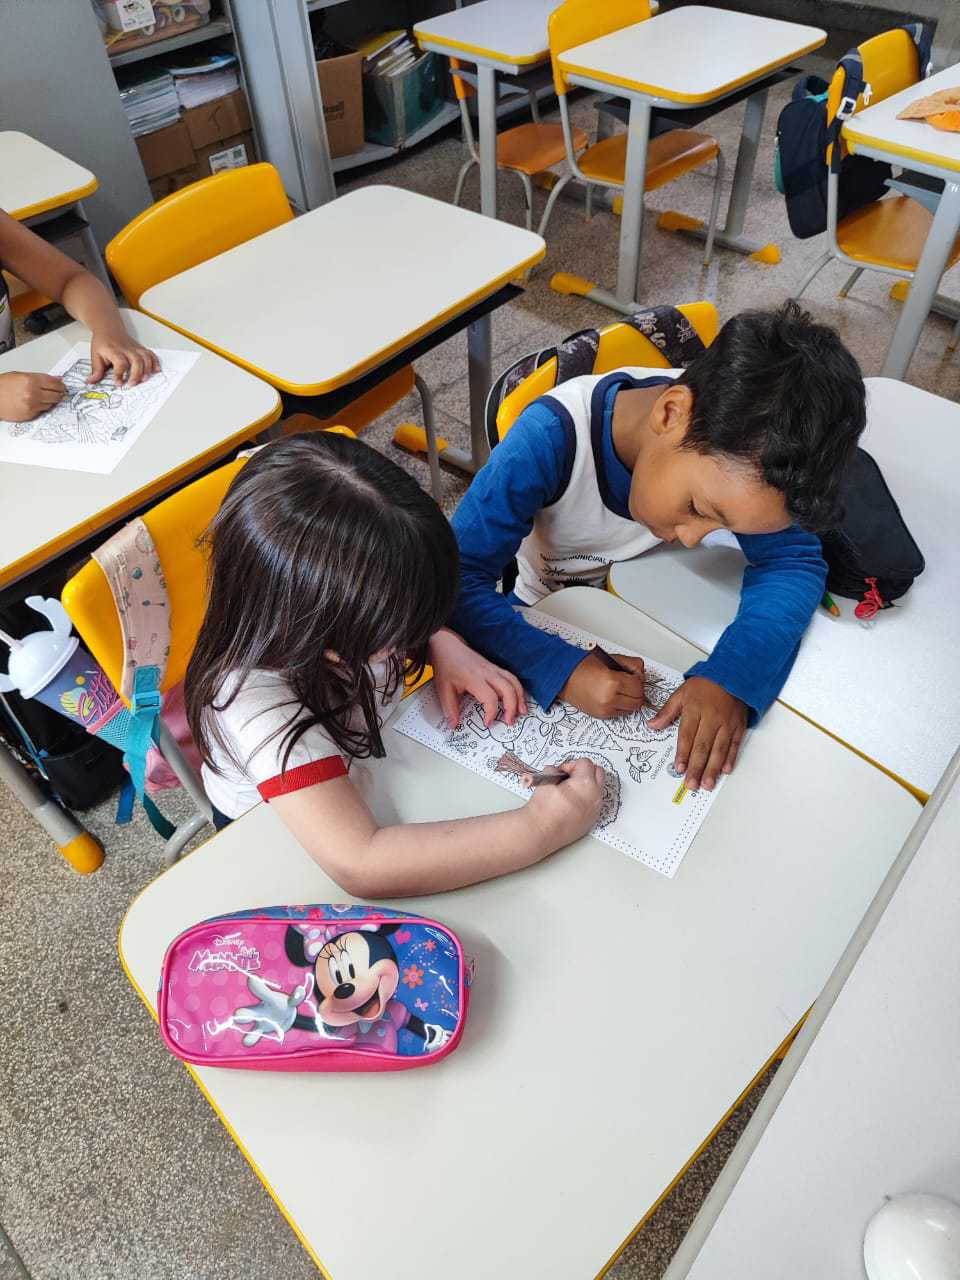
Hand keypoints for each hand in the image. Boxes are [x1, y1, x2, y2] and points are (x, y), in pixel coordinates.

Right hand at [0, 370, 64, 420]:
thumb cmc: (3, 386)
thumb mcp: (20, 375)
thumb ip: (39, 377)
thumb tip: (56, 379)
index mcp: (31, 380)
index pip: (54, 383)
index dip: (60, 384)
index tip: (62, 385)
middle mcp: (33, 393)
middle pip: (56, 394)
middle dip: (58, 393)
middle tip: (58, 392)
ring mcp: (32, 405)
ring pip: (51, 404)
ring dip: (50, 400)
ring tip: (43, 396)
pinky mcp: (30, 415)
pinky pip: (43, 411)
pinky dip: (42, 407)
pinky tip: (35, 402)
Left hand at [88, 328, 159, 386]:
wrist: (108, 329)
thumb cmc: (102, 342)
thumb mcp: (95, 355)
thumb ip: (96, 370)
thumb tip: (91, 381)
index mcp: (113, 350)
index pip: (120, 362)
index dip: (120, 374)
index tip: (119, 383)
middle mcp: (126, 349)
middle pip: (136, 360)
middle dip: (136, 374)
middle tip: (132, 384)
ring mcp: (135, 348)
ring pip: (145, 358)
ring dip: (147, 369)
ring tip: (144, 379)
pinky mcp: (140, 349)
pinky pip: (150, 354)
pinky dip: (155, 362)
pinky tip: (156, 370)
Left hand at [429, 628, 525, 728]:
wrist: (448, 645)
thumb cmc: (446, 665)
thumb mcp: (443, 688)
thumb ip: (450, 708)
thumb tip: (454, 725)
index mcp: (474, 678)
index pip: (490, 697)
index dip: (491, 712)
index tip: (487, 723)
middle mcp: (487, 673)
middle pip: (508, 689)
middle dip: (512, 707)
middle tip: (510, 721)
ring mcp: (493, 669)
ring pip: (514, 682)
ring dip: (520, 697)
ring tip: (522, 712)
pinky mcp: (495, 667)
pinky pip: (512, 678)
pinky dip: (518, 689)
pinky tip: (518, 699)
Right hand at [524, 758, 605, 852]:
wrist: (541, 831)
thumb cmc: (543, 808)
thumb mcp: (546, 780)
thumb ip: (554, 770)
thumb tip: (557, 771)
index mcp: (585, 783)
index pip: (586, 763)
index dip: (571, 765)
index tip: (562, 772)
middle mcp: (595, 796)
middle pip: (598, 773)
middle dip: (584, 771)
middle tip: (569, 777)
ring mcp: (595, 809)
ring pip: (598, 789)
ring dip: (587, 785)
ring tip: (569, 791)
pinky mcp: (592, 820)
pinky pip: (594, 803)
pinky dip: (587, 799)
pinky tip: (571, 804)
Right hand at [558, 651, 645, 718]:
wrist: (564, 677)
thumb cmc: (583, 666)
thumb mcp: (611, 659)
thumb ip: (632, 665)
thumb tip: (641, 675)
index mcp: (612, 682)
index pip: (639, 687)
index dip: (638, 680)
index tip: (633, 676)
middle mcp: (608, 699)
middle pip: (638, 701)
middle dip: (637, 691)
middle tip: (630, 683)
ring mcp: (605, 709)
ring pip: (630, 709)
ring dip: (629, 699)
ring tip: (620, 689)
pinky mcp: (601, 715)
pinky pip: (620, 713)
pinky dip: (620, 705)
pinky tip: (612, 695)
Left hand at [649, 676, 746, 791]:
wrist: (732, 675)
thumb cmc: (705, 685)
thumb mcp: (681, 693)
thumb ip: (667, 712)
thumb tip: (652, 725)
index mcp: (695, 710)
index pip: (687, 736)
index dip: (683, 753)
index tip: (679, 768)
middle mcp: (712, 718)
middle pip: (703, 747)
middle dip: (697, 768)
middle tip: (692, 784)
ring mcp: (727, 724)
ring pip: (719, 750)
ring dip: (713, 769)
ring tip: (707, 784)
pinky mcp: (739, 726)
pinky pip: (735, 745)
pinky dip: (731, 758)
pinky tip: (725, 770)